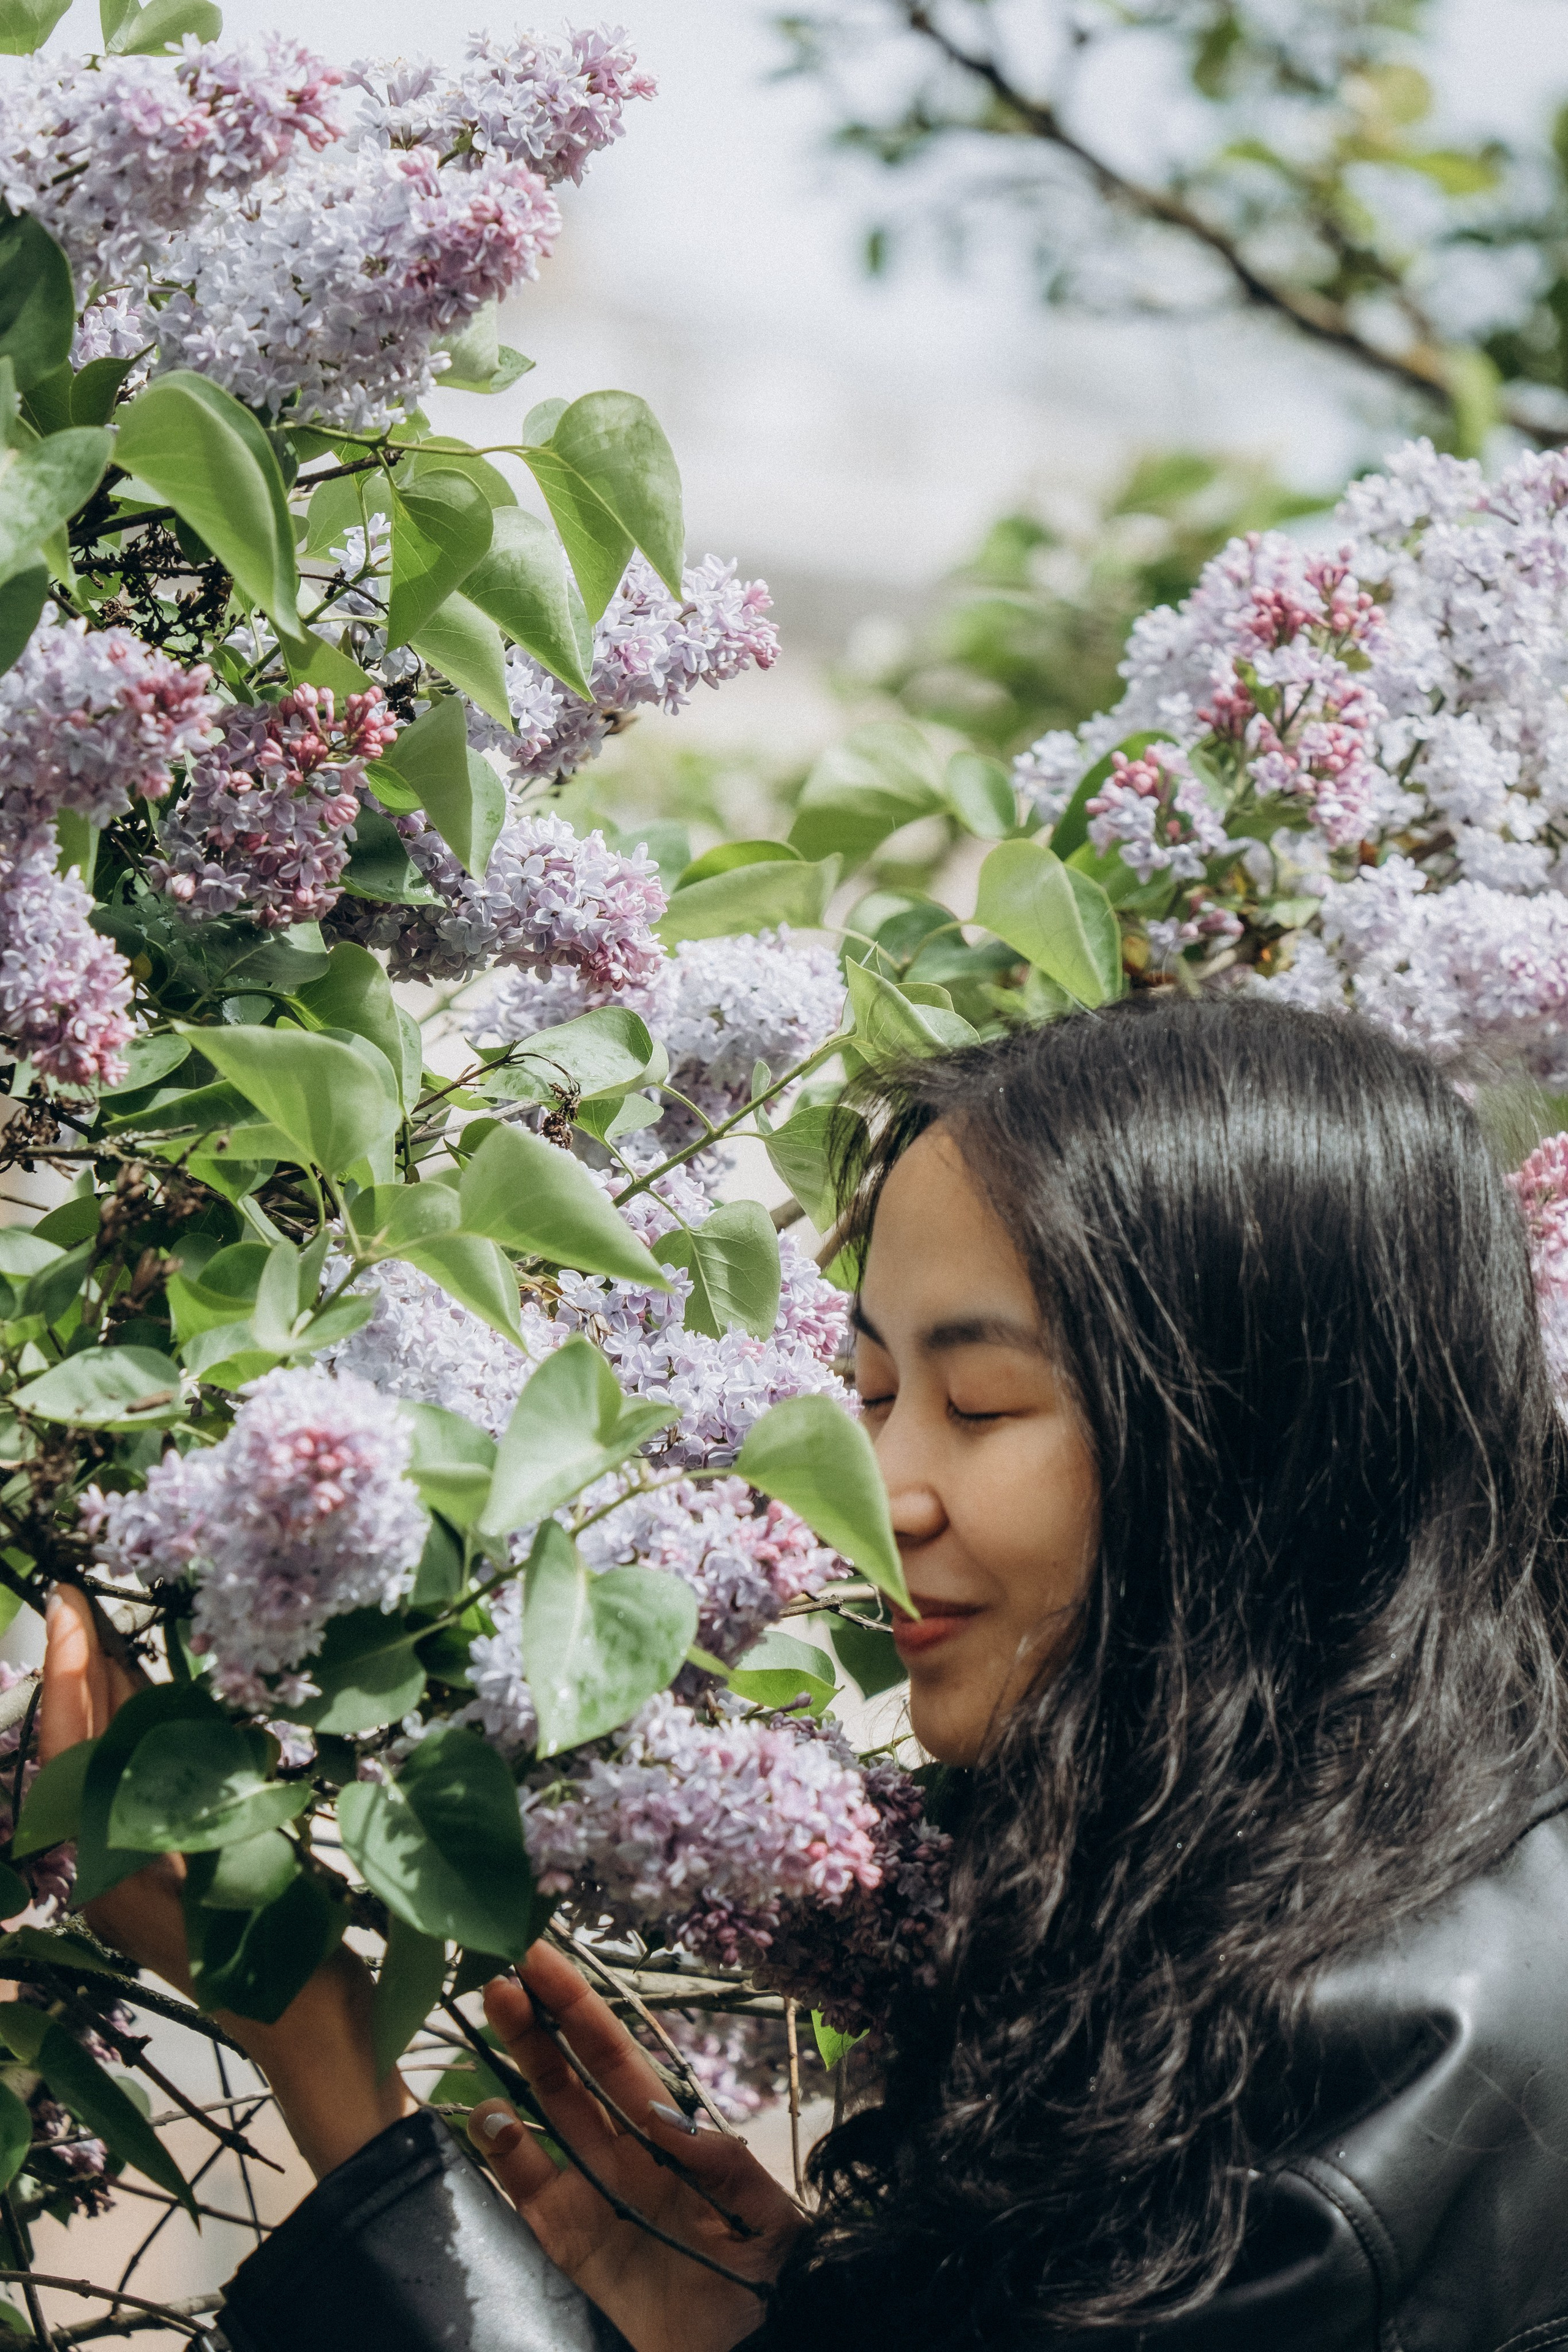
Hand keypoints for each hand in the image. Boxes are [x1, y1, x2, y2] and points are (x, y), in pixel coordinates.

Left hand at [39, 1584, 416, 2177]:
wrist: (312, 2043)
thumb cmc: (281, 1957)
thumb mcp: (230, 1859)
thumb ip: (180, 1793)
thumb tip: (138, 1707)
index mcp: (109, 1868)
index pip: (71, 1750)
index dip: (70, 1671)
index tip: (67, 1602)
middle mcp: (106, 1873)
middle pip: (76, 1756)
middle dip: (79, 1677)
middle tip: (85, 1603)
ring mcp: (133, 1880)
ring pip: (101, 1772)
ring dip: (106, 1706)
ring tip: (115, 1639)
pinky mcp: (164, 1882)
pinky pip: (133, 1793)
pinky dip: (139, 1743)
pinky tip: (164, 1711)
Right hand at [468, 1946, 804, 2351]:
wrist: (760, 2350)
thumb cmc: (774, 2280)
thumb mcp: (767, 2215)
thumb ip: (723, 2164)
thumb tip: (665, 2117)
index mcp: (673, 2143)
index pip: (618, 2062)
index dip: (581, 2011)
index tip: (544, 1960)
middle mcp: (627, 2163)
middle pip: (571, 2082)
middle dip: (537, 2029)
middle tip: (499, 1976)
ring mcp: (596, 2205)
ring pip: (545, 2130)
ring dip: (515, 2080)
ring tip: (491, 2031)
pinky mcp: (576, 2255)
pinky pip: (535, 2202)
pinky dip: (509, 2162)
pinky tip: (491, 2124)